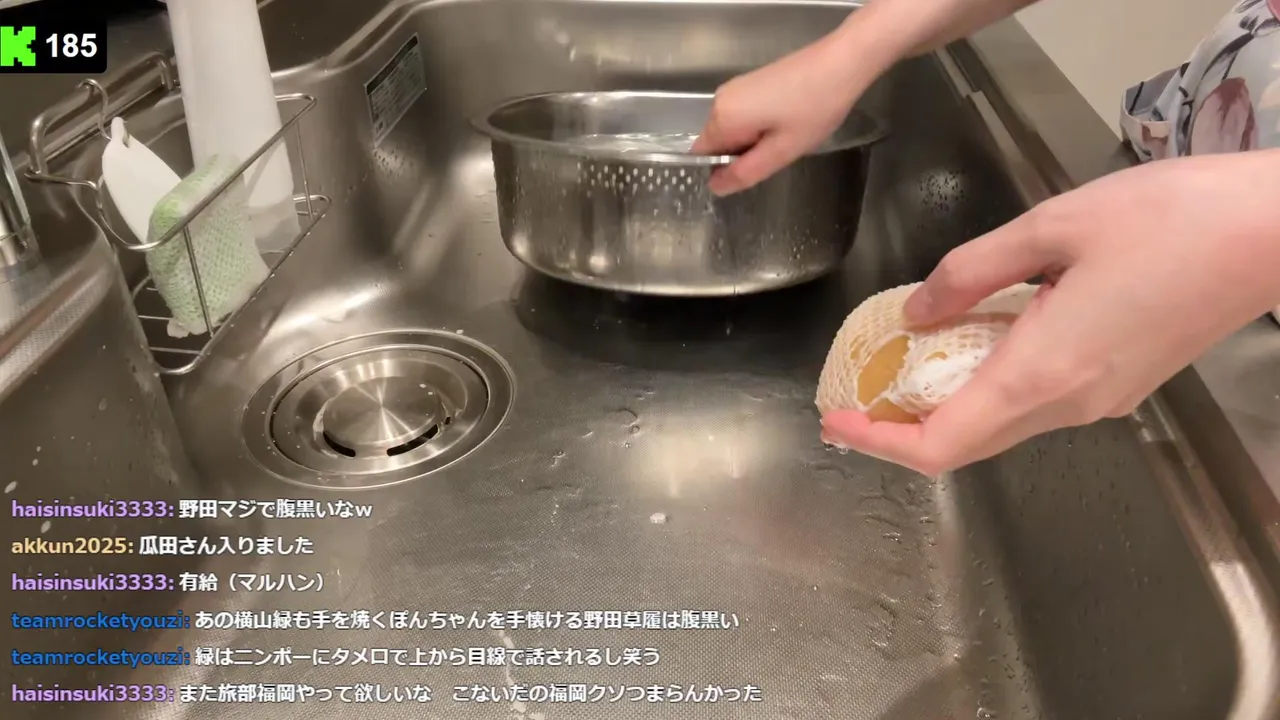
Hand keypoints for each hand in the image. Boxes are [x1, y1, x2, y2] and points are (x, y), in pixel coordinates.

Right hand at [691, 31, 884, 194]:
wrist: (840, 63)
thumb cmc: (813, 109)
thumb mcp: (781, 152)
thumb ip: (744, 173)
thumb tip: (714, 186)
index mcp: (722, 117)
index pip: (702, 155)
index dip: (723, 169)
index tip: (753, 169)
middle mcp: (720, 99)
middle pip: (716, 142)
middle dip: (740, 154)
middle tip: (776, 152)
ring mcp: (735, 88)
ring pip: (731, 129)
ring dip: (752, 140)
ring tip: (785, 135)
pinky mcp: (749, 82)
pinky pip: (742, 115)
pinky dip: (758, 125)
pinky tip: (786, 120)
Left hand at [820, 149, 1279, 474]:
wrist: (1272, 232)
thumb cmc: (1168, 219)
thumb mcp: (1051, 228)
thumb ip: (971, 273)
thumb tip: (914, 313)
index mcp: (1042, 372)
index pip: (941, 444)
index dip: (879, 443)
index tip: (836, 419)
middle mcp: (1070, 404)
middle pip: (966, 444)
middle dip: (900, 428)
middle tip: (856, 392)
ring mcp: (1102, 401)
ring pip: (1001, 426)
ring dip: (944, 407)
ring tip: (901, 363)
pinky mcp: (1123, 385)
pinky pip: (1036, 404)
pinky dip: (987, 387)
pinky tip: (971, 343)